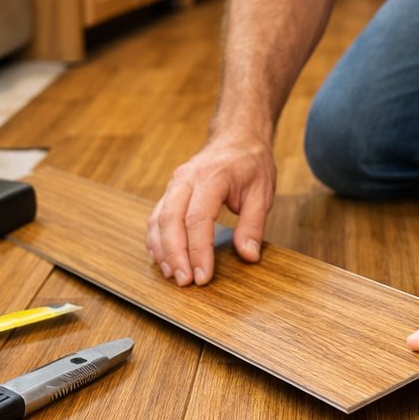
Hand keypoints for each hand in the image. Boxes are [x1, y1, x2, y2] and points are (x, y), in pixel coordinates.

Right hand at [146, 134, 276, 286]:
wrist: (236, 137)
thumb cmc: (250, 164)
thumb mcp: (262, 193)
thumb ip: (253, 225)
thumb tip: (248, 256)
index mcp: (212, 177)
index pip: (198, 218)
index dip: (198, 251)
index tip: (203, 276)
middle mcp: (186, 178)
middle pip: (170, 220)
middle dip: (175, 254)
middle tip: (184, 282)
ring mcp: (174, 183)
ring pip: (158, 219)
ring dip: (162, 250)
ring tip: (172, 275)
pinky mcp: (170, 191)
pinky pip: (155, 217)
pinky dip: (155, 240)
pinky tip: (161, 259)